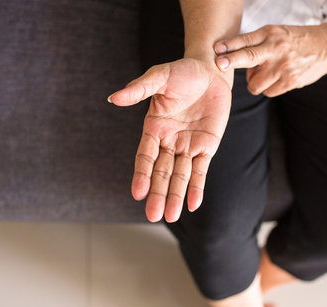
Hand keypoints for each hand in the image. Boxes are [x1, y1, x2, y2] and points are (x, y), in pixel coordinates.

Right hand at [108, 58, 231, 222]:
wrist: (212, 70)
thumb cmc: (183, 72)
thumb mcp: (160, 77)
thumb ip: (138, 89)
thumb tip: (114, 98)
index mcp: (154, 128)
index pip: (145, 157)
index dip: (142, 175)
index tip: (137, 193)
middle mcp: (169, 141)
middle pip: (161, 172)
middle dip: (157, 194)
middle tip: (153, 216)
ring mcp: (188, 146)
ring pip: (180, 176)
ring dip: (175, 196)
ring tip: (171, 216)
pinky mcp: (206, 146)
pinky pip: (200, 170)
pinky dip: (197, 187)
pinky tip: (193, 204)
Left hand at [213, 24, 326, 96]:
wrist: (325, 47)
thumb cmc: (294, 40)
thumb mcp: (275, 33)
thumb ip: (256, 43)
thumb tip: (234, 60)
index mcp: (270, 34)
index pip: (246, 40)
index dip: (229, 45)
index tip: (217, 49)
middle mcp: (276, 49)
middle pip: (248, 57)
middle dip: (231, 61)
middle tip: (219, 64)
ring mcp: (283, 66)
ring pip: (255, 84)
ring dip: (255, 82)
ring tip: (265, 73)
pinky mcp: (290, 81)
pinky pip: (268, 92)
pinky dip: (268, 88)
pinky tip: (277, 78)